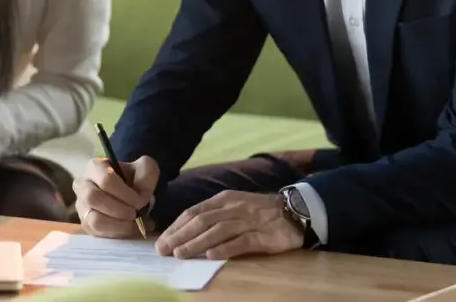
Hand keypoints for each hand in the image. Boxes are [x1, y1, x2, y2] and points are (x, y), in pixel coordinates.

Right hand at [74, 155, 158, 237]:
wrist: (128, 192)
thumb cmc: (134, 178)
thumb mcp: (145, 169)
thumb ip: (146, 175)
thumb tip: (141, 197)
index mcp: (96, 167)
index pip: (106, 180)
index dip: (125, 194)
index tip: (141, 202)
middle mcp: (82, 185)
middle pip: (94, 198)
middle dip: (120, 210)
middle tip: (136, 214)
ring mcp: (81, 206)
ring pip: (94, 219)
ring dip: (118, 225)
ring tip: (135, 225)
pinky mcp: (85, 223)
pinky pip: (96, 232)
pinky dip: (116, 233)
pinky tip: (130, 230)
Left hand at [155, 190, 303, 259]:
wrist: (294, 211)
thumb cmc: (257, 211)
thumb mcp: (232, 207)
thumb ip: (211, 216)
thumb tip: (183, 231)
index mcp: (223, 199)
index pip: (194, 212)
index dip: (176, 226)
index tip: (162, 239)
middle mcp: (233, 208)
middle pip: (202, 221)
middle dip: (180, 235)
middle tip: (164, 249)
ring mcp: (248, 221)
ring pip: (218, 231)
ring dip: (197, 243)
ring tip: (181, 254)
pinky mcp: (263, 236)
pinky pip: (241, 242)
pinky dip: (225, 248)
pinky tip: (211, 256)